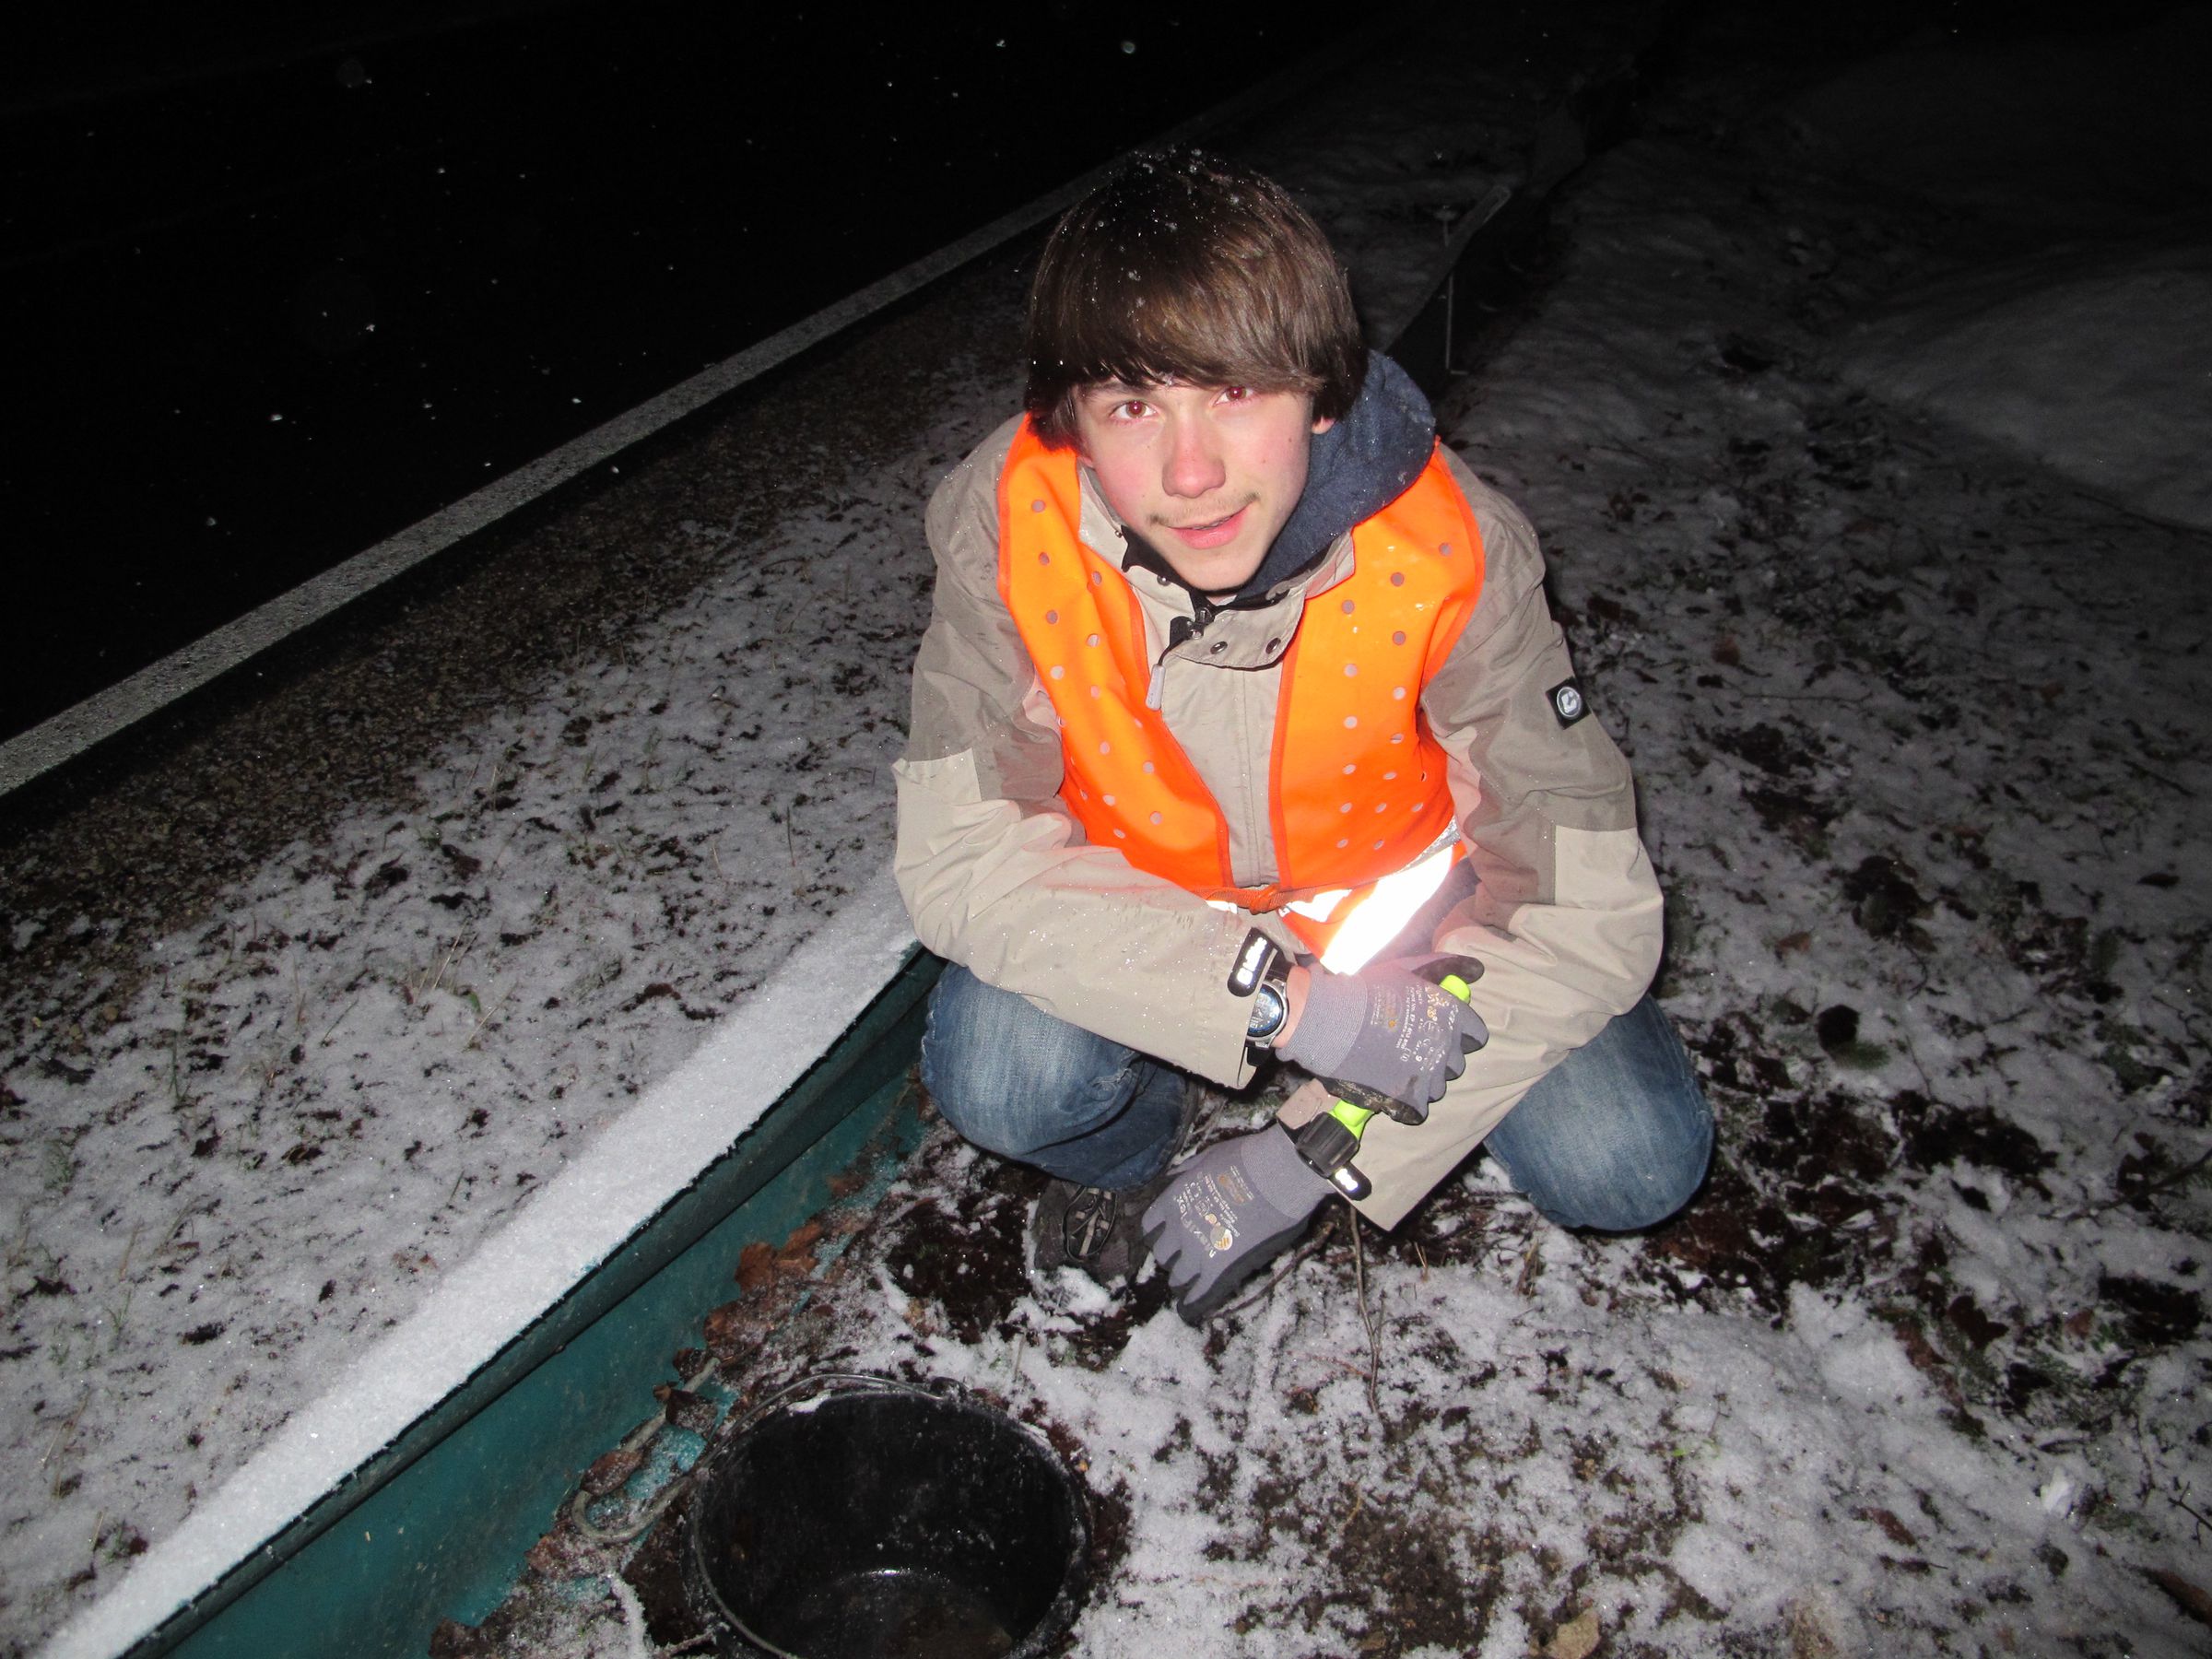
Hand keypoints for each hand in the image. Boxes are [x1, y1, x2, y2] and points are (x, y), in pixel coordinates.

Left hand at [1141, 1126, 1331, 1324]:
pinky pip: (1200, 1294)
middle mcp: (1179, 1228)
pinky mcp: (1221, 1269)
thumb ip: (1187, 1172)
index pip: (1151, 1227)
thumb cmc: (1247, 1160)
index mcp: (1174, 1200)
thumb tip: (1175, 1176)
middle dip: (1172, 1256)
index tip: (1168, 1236)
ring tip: (1190, 1283)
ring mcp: (1198, 1251)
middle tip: (1186, 1257)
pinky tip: (1189, 1312)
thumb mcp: (1206, 1157)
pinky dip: (1192, 1305)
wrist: (1278, 1175)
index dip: (1160, 1234)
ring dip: (1183, 1279)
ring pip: (1178, 1277)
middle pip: (1163, 1254)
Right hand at [1276, 956, 1487, 1123]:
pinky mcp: (1411, 1097)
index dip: (1460, 1034)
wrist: (1332, 1020)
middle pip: (1456, 1063)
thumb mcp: (1406, 969)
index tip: (1442, 1034)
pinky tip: (1393, 1090)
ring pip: (1439, 1086)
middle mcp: (1447, 1046)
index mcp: (1451, 1016)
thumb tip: (1476, 967)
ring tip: (1398, 1069)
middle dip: (1440, 1058)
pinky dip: (1409, 1103)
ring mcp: (1430, 1075)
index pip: (1475, 1035)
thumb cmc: (1368, 991)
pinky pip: (1421, 1108)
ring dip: (1423, 1080)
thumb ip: (1441, 966)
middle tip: (1414, 1050)